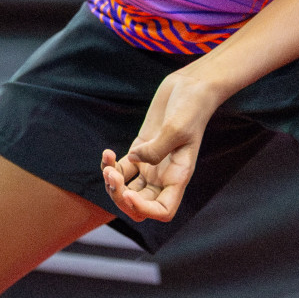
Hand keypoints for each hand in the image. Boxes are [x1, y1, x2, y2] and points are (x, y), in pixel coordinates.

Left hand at [101, 68, 223, 222]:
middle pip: (140, 204)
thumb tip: (135, 161)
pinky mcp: (140, 150)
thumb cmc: (191, 107)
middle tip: (111, 176)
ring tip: (108, 163)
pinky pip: (121, 170)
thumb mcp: (177, 128)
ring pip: (127, 190)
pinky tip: (107, 153)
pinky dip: (110, 166)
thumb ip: (156, 149)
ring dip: (113, 183)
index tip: (129, 194)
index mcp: (178, 176)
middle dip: (121, 197)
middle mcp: (164, 175)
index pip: (163, 210)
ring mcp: (151, 164)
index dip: (144, 209)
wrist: (190, 87)